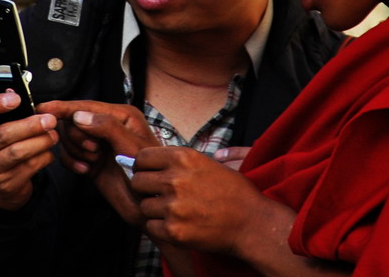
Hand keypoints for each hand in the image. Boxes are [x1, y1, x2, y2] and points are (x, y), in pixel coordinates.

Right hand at [0, 90, 57, 210]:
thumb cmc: (0, 146)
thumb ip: (6, 111)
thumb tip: (15, 90)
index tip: (16, 98)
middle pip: (4, 134)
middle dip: (30, 126)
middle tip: (50, 119)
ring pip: (18, 153)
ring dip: (41, 142)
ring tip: (53, 135)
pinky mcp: (3, 185)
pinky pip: (28, 168)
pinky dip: (43, 158)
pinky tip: (48, 152)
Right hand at [38, 100, 159, 223]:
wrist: (147, 206)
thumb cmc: (149, 175)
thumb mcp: (131, 147)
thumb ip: (108, 127)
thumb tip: (79, 116)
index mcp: (122, 116)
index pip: (87, 106)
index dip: (64, 107)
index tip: (43, 108)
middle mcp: (108, 126)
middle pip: (73, 121)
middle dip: (77, 137)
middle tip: (94, 152)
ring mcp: (98, 143)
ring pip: (69, 138)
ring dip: (76, 151)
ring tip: (94, 162)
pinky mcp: (90, 160)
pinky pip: (68, 155)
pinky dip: (72, 162)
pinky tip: (86, 170)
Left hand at [130, 147, 265, 253]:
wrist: (251, 223)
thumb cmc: (233, 192)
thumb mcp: (207, 163)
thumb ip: (177, 161)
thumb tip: (146, 162)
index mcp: (183, 158)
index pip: (142, 157)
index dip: (143, 166)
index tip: (149, 173)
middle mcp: (175, 179)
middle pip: (137, 181)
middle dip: (146, 189)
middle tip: (160, 194)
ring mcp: (173, 206)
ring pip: (143, 206)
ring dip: (154, 210)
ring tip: (174, 211)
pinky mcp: (173, 231)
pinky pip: (150, 226)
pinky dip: (160, 227)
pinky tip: (178, 224)